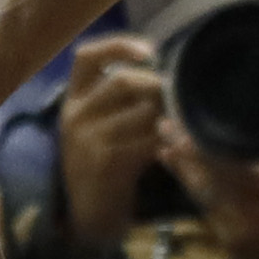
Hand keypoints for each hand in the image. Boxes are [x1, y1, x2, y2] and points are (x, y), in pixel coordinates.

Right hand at [58, 35, 166, 245]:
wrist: (88, 212)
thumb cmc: (102, 160)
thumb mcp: (98, 123)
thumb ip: (120, 98)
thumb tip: (166, 68)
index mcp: (73, 99)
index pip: (86, 56)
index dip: (119, 45)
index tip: (151, 50)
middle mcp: (75, 115)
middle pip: (123, 81)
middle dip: (160, 85)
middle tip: (181, 96)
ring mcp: (88, 140)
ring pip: (141, 111)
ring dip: (171, 113)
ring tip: (185, 119)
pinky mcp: (107, 163)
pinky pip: (148, 140)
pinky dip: (171, 138)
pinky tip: (183, 141)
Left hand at [153, 126, 258, 258]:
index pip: (224, 162)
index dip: (197, 145)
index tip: (180, 127)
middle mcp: (244, 210)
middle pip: (203, 177)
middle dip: (183, 154)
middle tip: (165, 130)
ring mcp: (232, 231)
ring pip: (200, 196)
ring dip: (184, 173)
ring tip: (168, 152)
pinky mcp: (228, 246)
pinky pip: (208, 212)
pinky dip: (197, 194)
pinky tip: (191, 181)